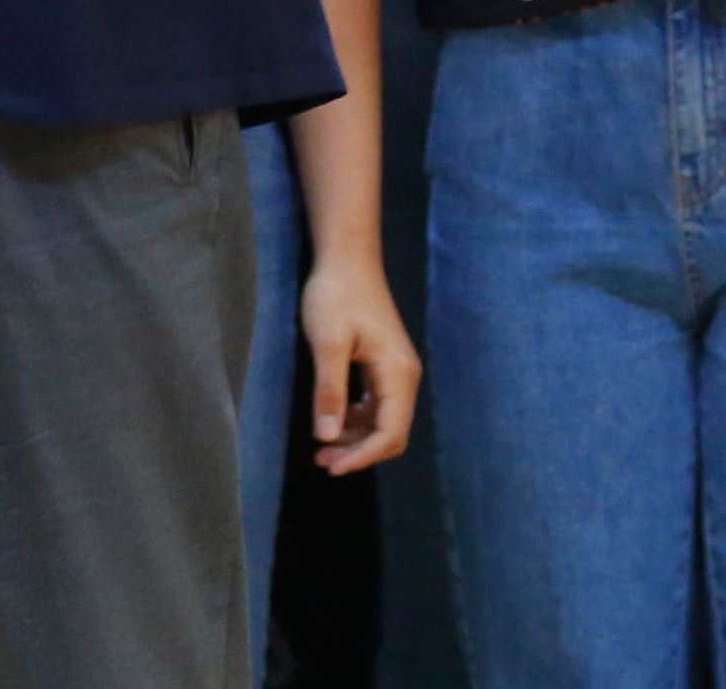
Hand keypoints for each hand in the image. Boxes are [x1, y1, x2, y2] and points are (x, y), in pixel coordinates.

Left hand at [298, 244, 421, 475]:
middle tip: (322, 460)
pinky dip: (356, 421)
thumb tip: (328, 437)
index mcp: (398, 373)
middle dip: (360, 452)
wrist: (346, 258)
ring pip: (383, 421)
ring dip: (356, 439)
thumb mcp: (328, 343)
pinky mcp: (383, 365)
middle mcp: (404, 375)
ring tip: (321, 448)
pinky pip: (376, 406)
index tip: (332, 466)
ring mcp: (395, 370)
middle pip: (391, 432)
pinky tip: (332, 422)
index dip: (363, 456)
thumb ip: (330, 391)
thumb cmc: (336, 295)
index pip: (390, 432)